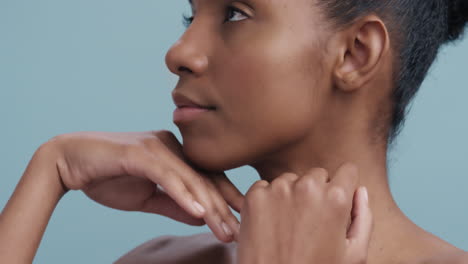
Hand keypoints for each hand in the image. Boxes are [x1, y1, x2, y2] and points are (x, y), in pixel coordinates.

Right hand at [47, 130, 242, 241]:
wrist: (70, 162)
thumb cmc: (108, 177)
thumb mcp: (147, 198)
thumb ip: (174, 204)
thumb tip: (201, 217)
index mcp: (175, 155)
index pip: (206, 178)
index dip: (225, 199)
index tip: (240, 221)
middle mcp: (171, 147)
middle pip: (204, 179)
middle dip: (223, 208)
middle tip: (238, 232)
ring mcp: (157, 148)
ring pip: (190, 179)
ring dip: (209, 206)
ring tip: (224, 229)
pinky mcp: (140, 153)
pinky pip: (167, 176)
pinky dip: (183, 195)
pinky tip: (199, 212)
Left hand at [236, 162, 372, 263]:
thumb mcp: (354, 255)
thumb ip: (364, 218)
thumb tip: (360, 190)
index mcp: (336, 198)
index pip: (347, 170)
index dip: (345, 185)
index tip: (337, 200)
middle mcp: (307, 187)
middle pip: (318, 175)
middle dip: (318, 191)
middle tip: (310, 221)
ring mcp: (277, 190)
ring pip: (291, 180)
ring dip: (292, 195)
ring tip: (289, 226)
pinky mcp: (254, 196)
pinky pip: (265, 187)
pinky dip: (268, 200)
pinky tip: (271, 224)